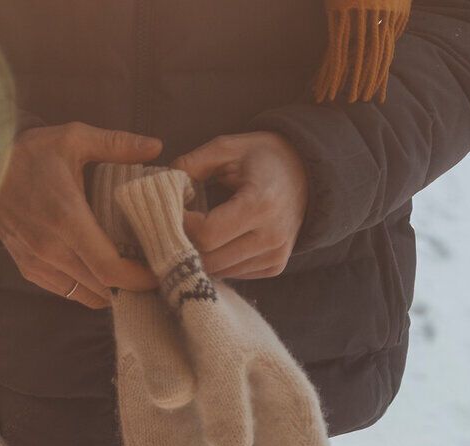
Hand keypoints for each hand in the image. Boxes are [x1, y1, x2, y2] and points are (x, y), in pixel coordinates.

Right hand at [0, 122, 162, 308]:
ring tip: (133, 275)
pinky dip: (90, 289)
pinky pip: (68, 292)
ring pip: (86, 295)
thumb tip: (156, 146)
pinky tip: (104, 274)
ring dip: (112, 291)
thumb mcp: (74, 138)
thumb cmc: (30, 154)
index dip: (138, 278)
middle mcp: (51, 249)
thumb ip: (117, 144)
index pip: (108, 268)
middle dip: (133, 287)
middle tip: (155, 273)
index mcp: (67, 219)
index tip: (160, 272)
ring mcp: (38, 263)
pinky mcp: (29, 269)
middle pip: (102, 288)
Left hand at [175, 131, 308, 280]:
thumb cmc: (263, 156)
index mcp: (260, 204)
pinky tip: (216, 242)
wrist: (306, 172)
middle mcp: (271, 236)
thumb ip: (192, 163)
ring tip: (193, 233)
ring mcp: (275, 255)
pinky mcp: (274, 266)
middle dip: (185, 245)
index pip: (207, 234)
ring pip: (218, 271)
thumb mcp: (228, 148)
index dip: (182, 226)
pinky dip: (218, 262)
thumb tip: (162, 186)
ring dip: (199, 256)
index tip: (172, 212)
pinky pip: (233, 274)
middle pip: (209, 259)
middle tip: (173, 227)